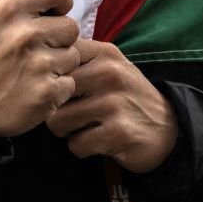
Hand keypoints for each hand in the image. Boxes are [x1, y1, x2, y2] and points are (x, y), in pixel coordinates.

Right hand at [0, 0, 80, 137]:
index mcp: (9, 8)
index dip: (58, 1)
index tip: (49, 12)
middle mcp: (25, 34)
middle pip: (70, 25)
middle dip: (57, 36)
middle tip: (36, 47)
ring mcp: (38, 65)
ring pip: (73, 55)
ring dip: (58, 63)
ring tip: (34, 69)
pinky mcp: (47, 94)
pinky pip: (70, 83)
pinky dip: (58, 89)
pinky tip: (36, 88)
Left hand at [44, 39, 175, 172]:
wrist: (167, 130)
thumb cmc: (127, 98)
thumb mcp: (110, 67)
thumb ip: (78, 60)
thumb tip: (34, 62)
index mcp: (104, 53)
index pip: (56, 58)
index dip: (48, 78)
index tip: (58, 89)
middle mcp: (109, 73)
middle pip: (50, 93)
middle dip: (54, 109)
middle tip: (70, 114)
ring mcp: (113, 103)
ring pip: (58, 122)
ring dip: (66, 131)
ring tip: (83, 128)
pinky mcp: (117, 132)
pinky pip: (76, 145)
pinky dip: (81, 148)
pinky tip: (96, 142)